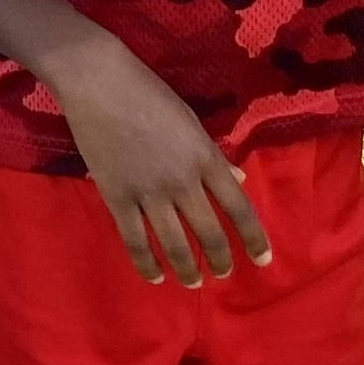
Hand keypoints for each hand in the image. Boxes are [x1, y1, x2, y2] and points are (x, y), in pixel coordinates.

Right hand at [50, 32, 271, 285]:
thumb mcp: (190, 121)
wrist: (99, 82)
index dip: (253, 237)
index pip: (238, 206)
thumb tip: (240, 180)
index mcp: (204, 156)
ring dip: (186, 269)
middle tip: (223, 273)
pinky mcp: (117, 197)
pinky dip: (147, 264)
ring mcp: (148, 192)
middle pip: (209, 232)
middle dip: (220, 259)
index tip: (263, 259)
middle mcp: (182, 180)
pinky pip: (135, 240)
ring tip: (192, 282)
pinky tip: (156, 277)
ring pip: (174, 244)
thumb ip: (214, 156)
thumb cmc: (148, 94)